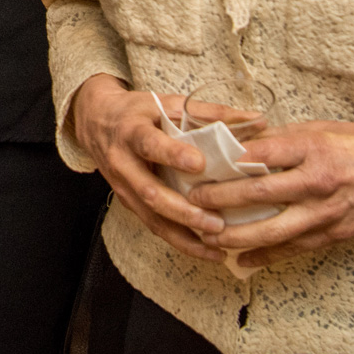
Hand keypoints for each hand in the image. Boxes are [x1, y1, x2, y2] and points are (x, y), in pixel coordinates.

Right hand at [66, 75, 227, 260]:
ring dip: (183, 235)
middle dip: (183, 211)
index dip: (172, 154)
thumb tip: (258, 120)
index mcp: (131, 131)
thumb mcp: (167, 103)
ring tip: (216, 247)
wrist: (95, 121)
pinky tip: (205, 250)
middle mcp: (123, 162)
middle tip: (216, 222)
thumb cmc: (138, 111)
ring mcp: (123, 187)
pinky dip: (179, 240)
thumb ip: (210, 112)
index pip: (149, 144)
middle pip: (149, 192)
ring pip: (151, 218)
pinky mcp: (128, 203)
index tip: (199, 163)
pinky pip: (153, 225)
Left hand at [192, 120, 353, 270]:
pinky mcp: (334, 234)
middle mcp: (318, 182)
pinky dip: (265, 257)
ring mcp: (326, 213)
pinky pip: (293, 249)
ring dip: (236, 236)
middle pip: (260, 193)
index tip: (200, 163)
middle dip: (221, 200)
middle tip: (193, 201)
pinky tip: (241, 261)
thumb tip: (244, 143)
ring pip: (272, 230)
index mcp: (314, 149)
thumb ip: (284, 138)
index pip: (263, 154)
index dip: (229, 160)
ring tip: (207, 236)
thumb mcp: (324, 128)